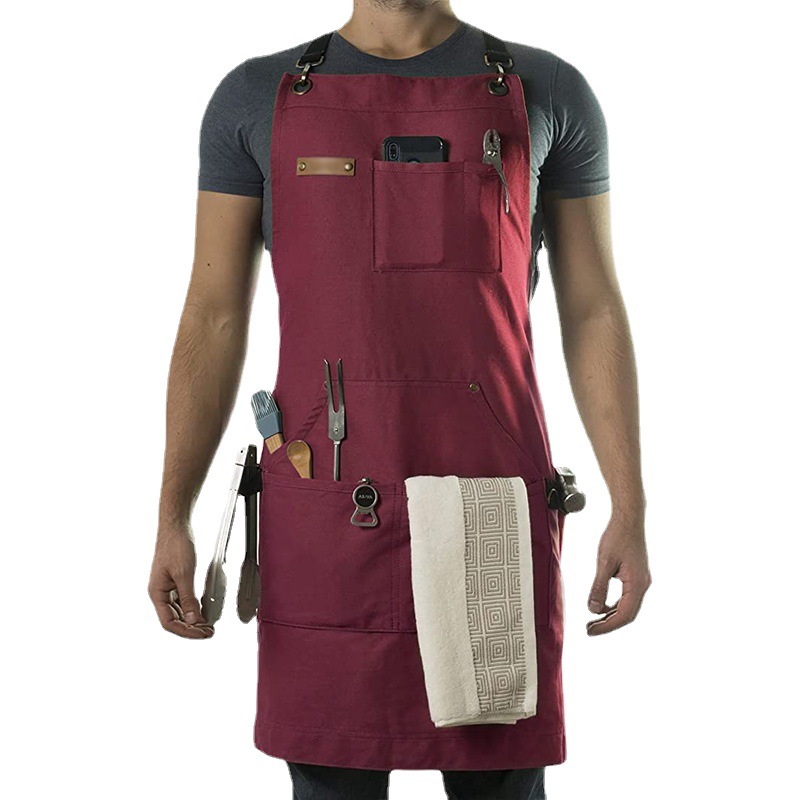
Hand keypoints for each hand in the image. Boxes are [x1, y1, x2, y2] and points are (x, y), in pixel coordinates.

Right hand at [149, 522, 213, 638]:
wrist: (176, 526)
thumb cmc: (176, 546)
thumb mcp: (184, 574)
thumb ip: (188, 598)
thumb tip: (193, 620)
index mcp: (156, 593)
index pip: (169, 622)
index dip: (186, 632)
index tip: (202, 634)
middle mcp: (160, 593)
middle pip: (174, 619)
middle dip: (191, 628)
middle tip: (209, 632)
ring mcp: (168, 587)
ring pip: (180, 611)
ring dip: (193, 620)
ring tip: (209, 625)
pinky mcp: (176, 580)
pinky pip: (184, 600)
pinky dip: (194, 608)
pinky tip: (204, 610)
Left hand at [586, 513, 650, 634]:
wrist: (629, 518)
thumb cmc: (617, 536)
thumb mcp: (604, 562)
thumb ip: (599, 587)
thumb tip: (593, 610)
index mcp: (638, 584)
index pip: (623, 615)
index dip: (606, 626)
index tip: (590, 631)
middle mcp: (643, 585)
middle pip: (627, 614)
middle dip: (608, 624)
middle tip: (589, 629)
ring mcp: (641, 580)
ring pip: (628, 606)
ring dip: (611, 615)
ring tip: (593, 621)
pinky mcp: (637, 575)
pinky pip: (627, 597)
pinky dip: (614, 604)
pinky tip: (601, 605)